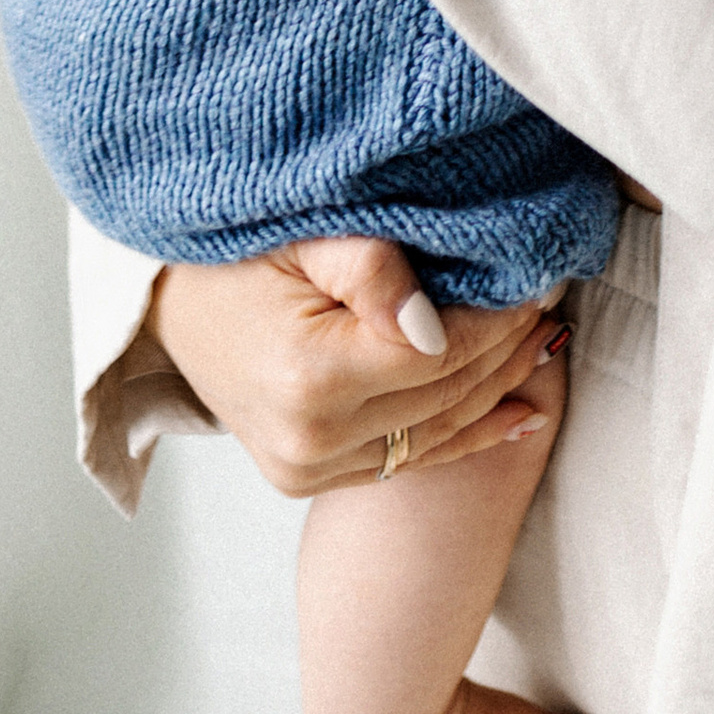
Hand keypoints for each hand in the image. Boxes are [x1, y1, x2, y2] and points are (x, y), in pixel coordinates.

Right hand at [148, 241, 555, 497]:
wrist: (163, 303)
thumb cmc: (231, 249)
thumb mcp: (301, 234)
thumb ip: (373, 270)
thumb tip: (438, 325)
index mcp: (309, 379)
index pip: (439, 354)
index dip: (498, 317)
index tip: (539, 275)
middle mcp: (310, 442)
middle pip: (444, 396)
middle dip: (507, 346)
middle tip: (550, 296)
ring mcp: (307, 471)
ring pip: (436, 433)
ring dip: (497, 386)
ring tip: (544, 337)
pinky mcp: (309, 480)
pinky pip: (409, 461)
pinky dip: (468, 433)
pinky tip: (521, 409)